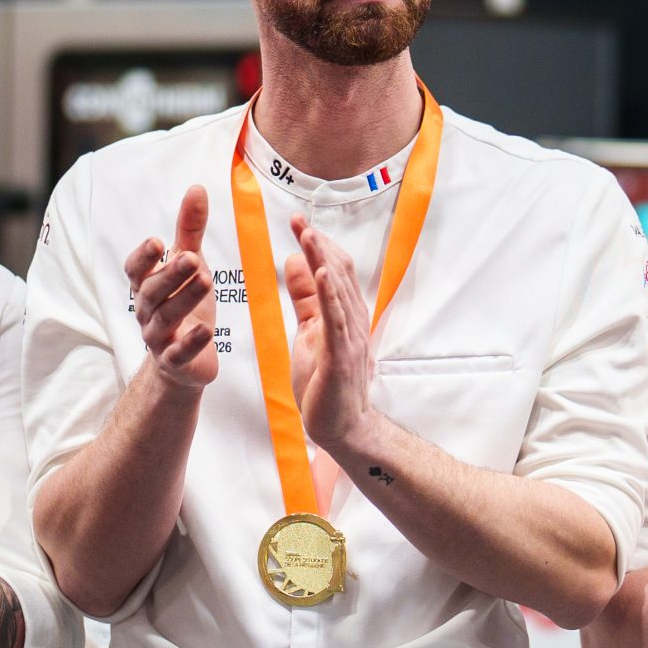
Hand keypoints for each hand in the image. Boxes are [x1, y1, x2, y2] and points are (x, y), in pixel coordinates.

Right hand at [123, 188, 217, 388]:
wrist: (186, 362)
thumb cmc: (185, 304)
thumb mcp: (190, 264)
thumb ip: (190, 230)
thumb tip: (196, 188)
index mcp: (147, 287)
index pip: (135, 271)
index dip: (142, 258)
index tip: (156, 241)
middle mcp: (148, 312)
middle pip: (152, 293)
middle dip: (170, 275)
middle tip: (192, 258)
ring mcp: (160, 339)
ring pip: (166, 318)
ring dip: (184, 299)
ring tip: (206, 280)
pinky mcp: (177, 362)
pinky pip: (179, 353)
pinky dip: (191, 342)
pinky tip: (206, 330)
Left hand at [284, 214, 376, 455]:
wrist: (341, 428)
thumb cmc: (324, 383)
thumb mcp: (308, 332)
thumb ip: (304, 299)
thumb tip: (295, 261)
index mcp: (344, 314)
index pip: (334, 270)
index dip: (318, 245)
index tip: (298, 222)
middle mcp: (352, 321)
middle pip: (338, 273)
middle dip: (318, 245)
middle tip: (298, 220)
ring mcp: (350, 338)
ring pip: (338, 291)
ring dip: (323, 261)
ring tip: (308, 235)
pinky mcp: (341, 357)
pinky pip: (336, 320)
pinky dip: (329, 295)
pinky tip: (319, 274)